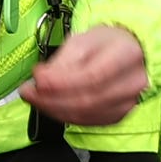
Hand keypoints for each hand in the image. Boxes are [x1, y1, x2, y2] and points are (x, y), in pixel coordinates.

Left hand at [19, 23, 152, 126]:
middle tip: (28, 91)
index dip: (60, 81)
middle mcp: (132, 82)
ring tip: (34, 98)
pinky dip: (64, 116)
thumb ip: (63, 59)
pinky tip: (50, 107)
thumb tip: (42, 78)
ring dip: (53, 109)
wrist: (130, 53)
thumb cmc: (107, 43)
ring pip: (86, 114)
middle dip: (50, 98)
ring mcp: (128, 102)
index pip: (92, 76)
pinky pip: (88, 122)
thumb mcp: (84, 39)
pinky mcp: (119, 115)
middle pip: (87, 99)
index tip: (37, 76)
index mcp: (126, 54)